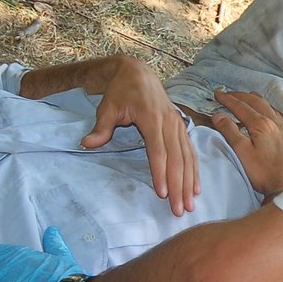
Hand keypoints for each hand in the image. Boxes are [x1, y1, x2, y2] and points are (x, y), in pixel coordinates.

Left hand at [82, 56, 198, 215]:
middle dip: (179, 186)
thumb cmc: (121, 90)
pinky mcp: (181, 128)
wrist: (137, 72)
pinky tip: (196, 187)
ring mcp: (177, 125)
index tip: (162, 193)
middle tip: (179, 209)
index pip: (158, 150)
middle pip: (176, 159)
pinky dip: (194, 171)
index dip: (161, 172)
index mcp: (152, 117)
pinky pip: (190, 152)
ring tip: (190, 204)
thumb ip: (101, 128)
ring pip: (186, 158)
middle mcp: (169, 122)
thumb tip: (86, 144)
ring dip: (189, 182)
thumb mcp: (107, 106)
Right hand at [210, 90, 282, 197]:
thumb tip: (218, 115)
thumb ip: (230, 132)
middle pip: (256, 104)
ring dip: (260, 101)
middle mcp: (276, 123)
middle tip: (229, 94)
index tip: (218, 94)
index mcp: (260, 125)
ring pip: (273, 109)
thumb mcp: (241, 152)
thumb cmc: (264, 174)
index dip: (228, 100)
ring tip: (250, 96)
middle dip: (241, 97)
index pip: (241, 107)